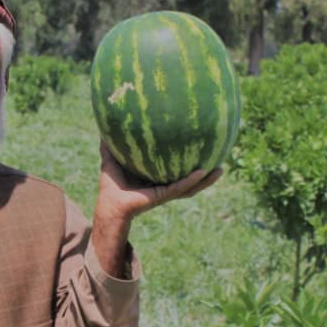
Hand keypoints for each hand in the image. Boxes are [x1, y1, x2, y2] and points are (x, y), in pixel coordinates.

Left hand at [94, 143, 222, 224]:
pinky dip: (191, 181)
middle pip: (191, 180)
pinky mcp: (163, 196)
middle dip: (206, 173)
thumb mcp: (112, 159)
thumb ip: (110, 143)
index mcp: (157, 178)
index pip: (177, 170)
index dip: (189, 161)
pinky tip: (203, 172)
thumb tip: (105, 122)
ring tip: (220, 170)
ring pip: (191, 187)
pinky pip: (180, 188)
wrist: (109, 204)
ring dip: (206, 181)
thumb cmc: (111, 185)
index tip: (201, 149)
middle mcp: (164, 186)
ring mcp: (166, 192)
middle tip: (220, 161)